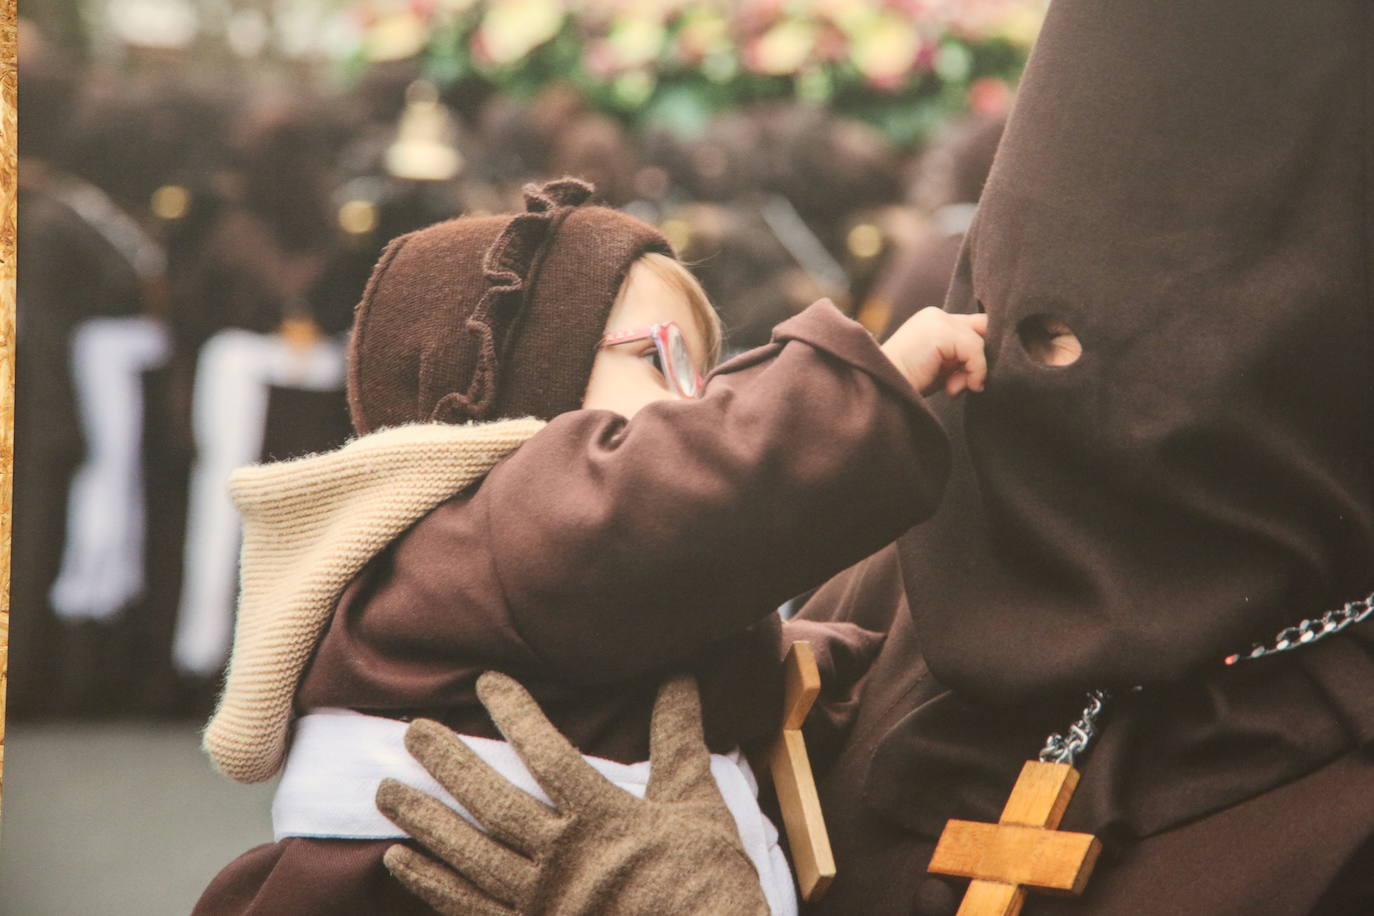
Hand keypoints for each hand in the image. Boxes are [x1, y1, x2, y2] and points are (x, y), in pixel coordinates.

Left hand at [376, 672, 769, 915]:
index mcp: (607, 819)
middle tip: (413, 732)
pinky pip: (470, 910)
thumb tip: (679, 675)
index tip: (486, 684)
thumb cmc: (708, 875)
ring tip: (387, 791)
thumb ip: (678, 737)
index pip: (550, 757)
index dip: (516, 716)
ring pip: (471, 857)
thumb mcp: (698, 800)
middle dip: (450, 766)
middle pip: (495, 805)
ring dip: (426, 822)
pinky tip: (400, 860)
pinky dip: (432, 885)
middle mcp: (566, 860)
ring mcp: (544, 904)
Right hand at [880, 308, 988, 396]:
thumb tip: (985, 367)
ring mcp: (937, 320)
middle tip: (965, 384)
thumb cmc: (907, 385)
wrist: (878, 390)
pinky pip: (975, 350)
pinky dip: (974, 372)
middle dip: (981, 358)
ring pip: (980, 342)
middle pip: (984, 328)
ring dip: (975, 372)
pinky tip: (954, 389)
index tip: (970, 379)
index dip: (981, 351)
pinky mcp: (940, 332)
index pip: (974, 326)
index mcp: (932, 321)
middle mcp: (935, 315)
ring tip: (953, 389)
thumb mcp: (938, 369)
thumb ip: (960, 360)